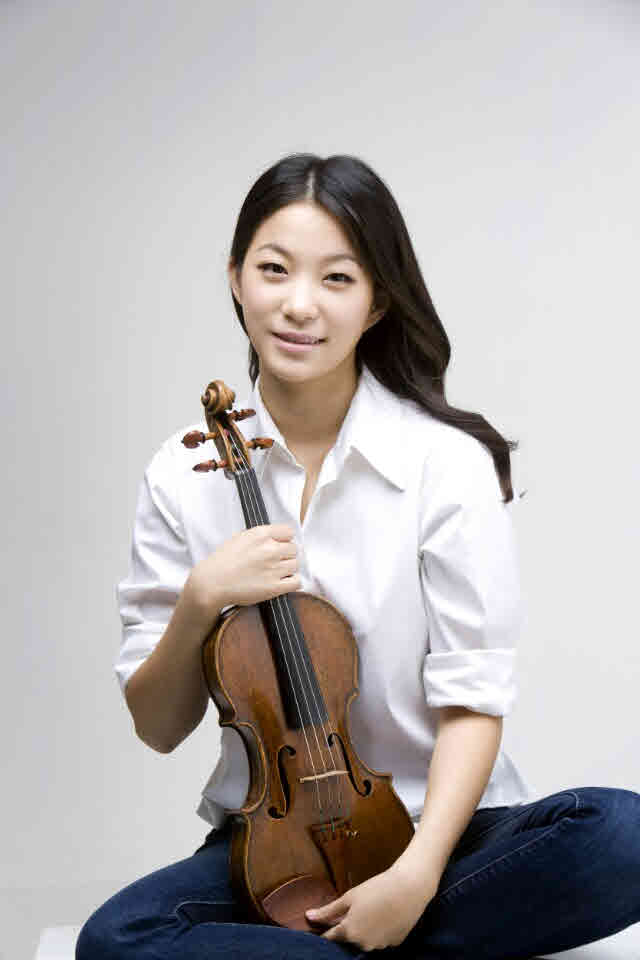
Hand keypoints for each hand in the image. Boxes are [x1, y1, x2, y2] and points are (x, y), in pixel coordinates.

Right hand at [184, 524, 300, 629]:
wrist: (212, 583)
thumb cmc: (222, 562)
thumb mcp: (240, 538)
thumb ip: (261, 536)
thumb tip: (277, 536)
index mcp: (261, 535)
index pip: (289, 532)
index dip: (285, 540)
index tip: (279, 545)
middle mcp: (270, 549)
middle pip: (294, 549)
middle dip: (286, 555)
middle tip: (275, 562)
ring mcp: (274, 568)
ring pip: (296, 565)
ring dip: (288, 569)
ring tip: (275, 573)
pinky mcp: (274, 587)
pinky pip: (296, 582)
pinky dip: (292, 582)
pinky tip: (282, 583)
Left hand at [305, 864, 437, 951]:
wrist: (409, 888)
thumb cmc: (376, 889)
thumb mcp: (349, 897)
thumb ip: (328, 911)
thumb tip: (308, 917)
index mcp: (349, 932)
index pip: (331, 937)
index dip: (325, 930)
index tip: (321, 926)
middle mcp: (363, 944)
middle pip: (350, 938)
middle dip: (348, 927)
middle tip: (355, 908)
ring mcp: (380, 946)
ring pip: (366, 939)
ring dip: (365, 929)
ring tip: (372, 908)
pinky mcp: (394, 943)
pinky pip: (381, 939)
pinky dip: (380, 930)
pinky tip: (384, 914)